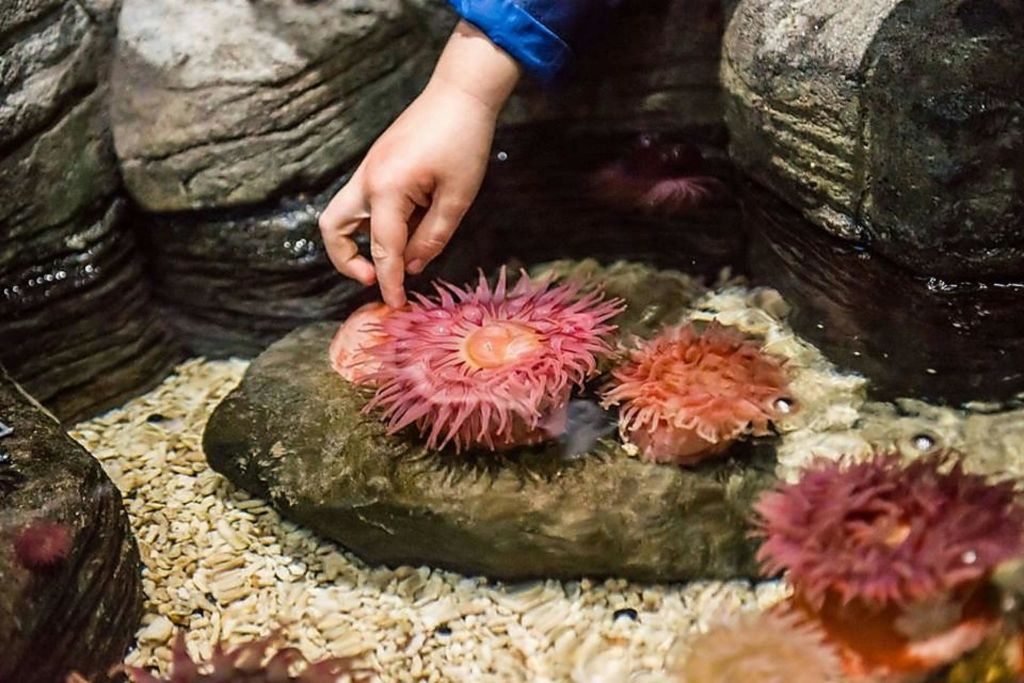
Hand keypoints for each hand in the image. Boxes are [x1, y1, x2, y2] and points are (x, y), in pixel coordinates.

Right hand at [319, 21, 520, 307]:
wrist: (459, 94)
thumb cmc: (464, 142)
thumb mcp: (457, 198)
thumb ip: (432, 238)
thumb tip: (411, 267)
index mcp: (386, 189)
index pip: (382, 249)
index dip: (388, 283)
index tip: (394, 307)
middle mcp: (367, 180)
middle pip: (334, 230)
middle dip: (348, 262)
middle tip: (377, 279)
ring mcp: (367, 170)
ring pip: (342, 216)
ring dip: (356, 243)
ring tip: (391, 257)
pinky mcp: (376, 164)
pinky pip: (362, 203)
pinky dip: (374, 224)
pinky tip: (407, 228)